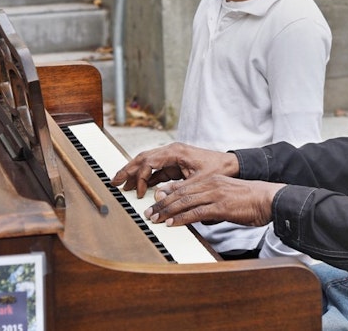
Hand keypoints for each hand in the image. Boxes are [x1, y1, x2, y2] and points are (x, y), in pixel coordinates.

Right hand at [110, 142, 238, 198]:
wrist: (232, 165)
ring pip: (148, 164)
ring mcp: (173, 158)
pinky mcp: (176, 165)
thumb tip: (158, 197)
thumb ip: (179, 188)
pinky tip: (140, 189)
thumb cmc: (218, 169)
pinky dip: (147, 179)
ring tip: (123, 186)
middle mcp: (172, 152)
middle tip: (115, 182)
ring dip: (136, 175)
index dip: (141, 177)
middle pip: (143, 159)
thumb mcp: (199, 181)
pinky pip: (157, 171)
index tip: (139, 193)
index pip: (149, 161)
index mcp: (176, 152)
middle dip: (128, 170)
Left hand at [146, 175, 284, 227]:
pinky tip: (171, 223)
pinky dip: (181, 218)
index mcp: (211, 180)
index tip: (154, 200)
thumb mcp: (227, 194)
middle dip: (161, 203)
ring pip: (184, 202)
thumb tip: (199, 212)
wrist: (268, 198)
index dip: (166, 193)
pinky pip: (196, 212)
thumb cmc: (250, 199)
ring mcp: (215, 194)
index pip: (183, 185)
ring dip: (167, 211)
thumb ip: (211, 199)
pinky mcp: (220, 206)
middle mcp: (211, 184)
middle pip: (180, 193)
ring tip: (154, 218)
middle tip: (148, 212)